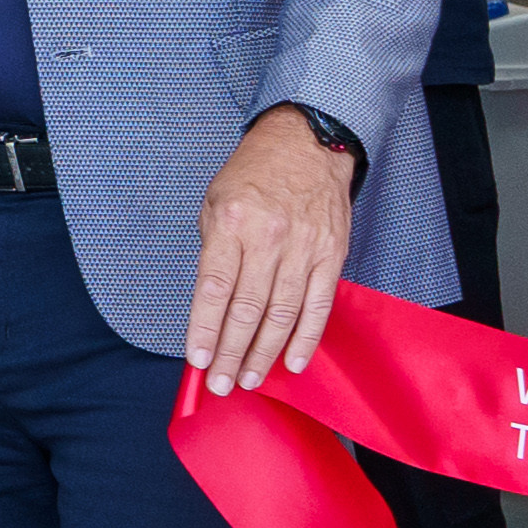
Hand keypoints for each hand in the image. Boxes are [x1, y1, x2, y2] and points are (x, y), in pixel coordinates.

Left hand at [184, 113, 364, 393]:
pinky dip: (305, 338)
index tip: (196, 360)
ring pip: (282, 314)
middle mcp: (268, 237)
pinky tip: (291, 363)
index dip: (204, 329)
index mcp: (231, 222)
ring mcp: (303, 247)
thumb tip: (210, 306)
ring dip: (263, 354)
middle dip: (229, 352)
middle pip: (247, 309)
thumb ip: (212, 251)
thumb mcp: (215, 200)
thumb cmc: (254, 174)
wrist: (308, 143)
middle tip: (220, 383)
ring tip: (247, 379)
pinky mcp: (332, 255)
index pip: (214, 287)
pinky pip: (318, 305)